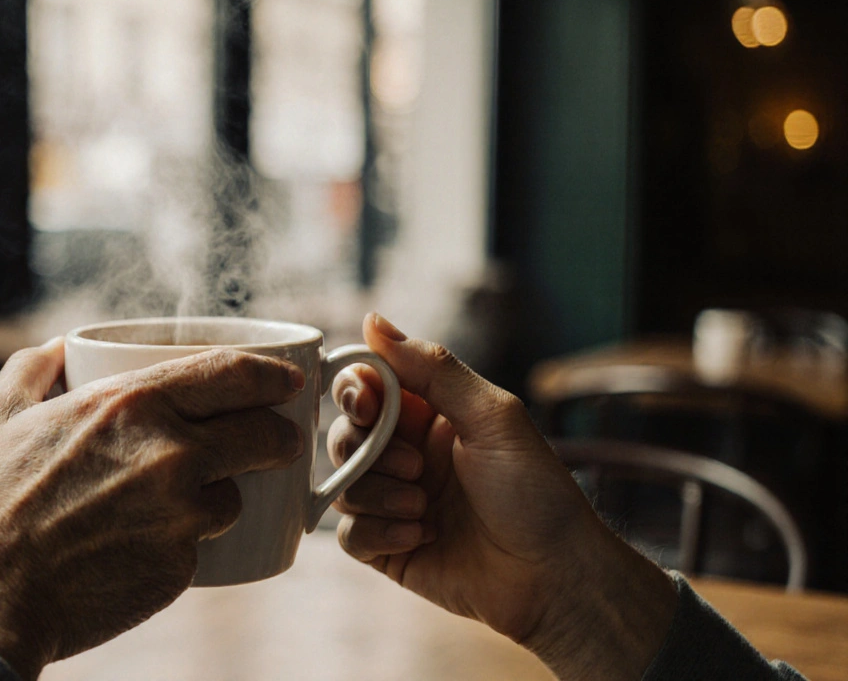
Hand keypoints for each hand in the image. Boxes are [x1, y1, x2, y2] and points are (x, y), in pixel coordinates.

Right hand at [0, 339, 304, 679]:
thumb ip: (35, 367)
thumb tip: (63, 346)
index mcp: (131, 404)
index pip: (233, 376)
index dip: (273, 375)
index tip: (290, 381)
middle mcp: (169, 455)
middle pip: (263, 435)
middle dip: (280, 437)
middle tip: (277, 442)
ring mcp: (179, 516)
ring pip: (234, 497)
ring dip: (221, 496)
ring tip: (180, 504)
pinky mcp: (179, 569)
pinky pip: (200, 547)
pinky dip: (184, 543)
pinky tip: (144, 546)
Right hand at [328, 314, 677, 680]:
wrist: (554, 575)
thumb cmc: (535, 491)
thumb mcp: (492, 416)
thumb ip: (433, 368)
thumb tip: (374, 321)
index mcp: (429, 415)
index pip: (366, 387)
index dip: (355, 392)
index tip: (367, 405)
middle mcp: (406, 454)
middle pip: (344, 435)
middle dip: (368, 450)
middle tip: (415, 467)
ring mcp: (395, 502)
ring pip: (342, 485)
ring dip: (378, 494)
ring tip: (425, 509)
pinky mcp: (389, 548)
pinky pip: (350, 534)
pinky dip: (379, 532)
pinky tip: (422, 536)